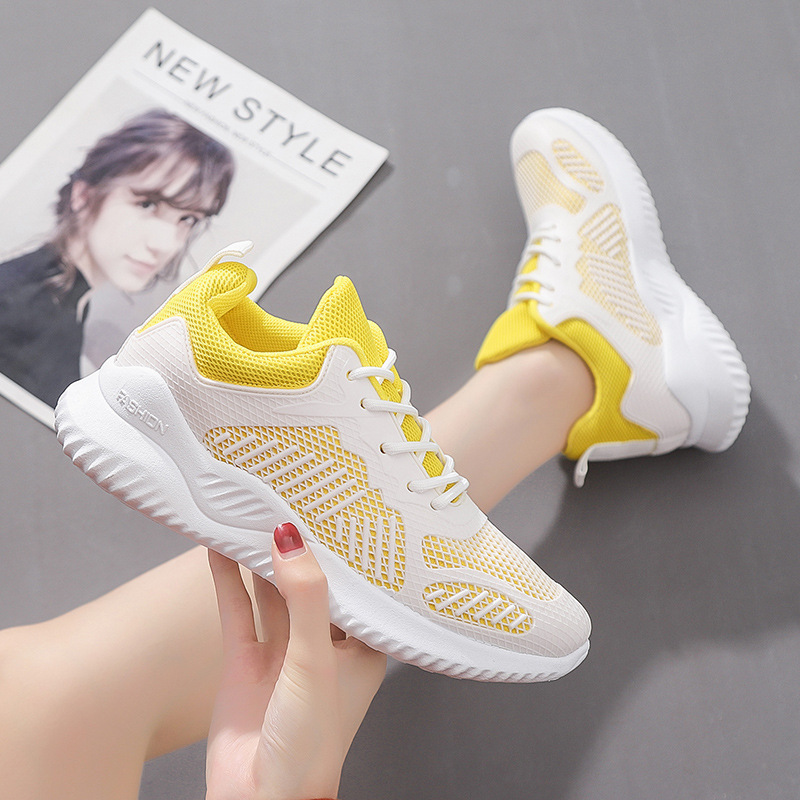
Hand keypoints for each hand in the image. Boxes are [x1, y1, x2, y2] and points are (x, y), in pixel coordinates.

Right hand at [205, 525, 386, 799]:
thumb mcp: (316, 662)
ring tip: (252, 511)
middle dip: (300, 546)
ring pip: (271, 592)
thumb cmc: (311, 744)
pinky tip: (220, 547)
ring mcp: (282, 652)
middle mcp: (323, 645)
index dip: (344, 548)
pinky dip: (229, 578)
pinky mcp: (246, 661)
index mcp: (360, 647)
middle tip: (289, 497)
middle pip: (310, 583)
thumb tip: (291, 536)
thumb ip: (306, 598)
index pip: (355, 585)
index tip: (336, 505)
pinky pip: (237, 610)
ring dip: (261, 557)